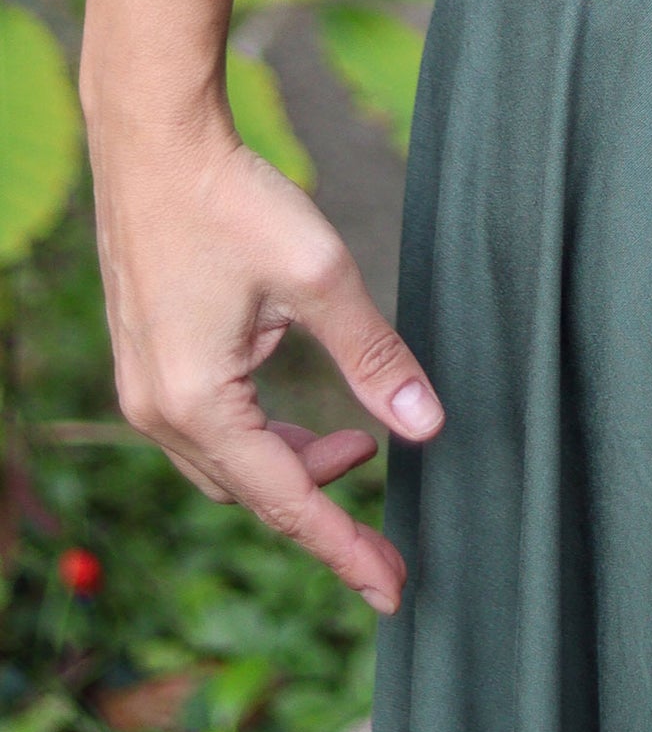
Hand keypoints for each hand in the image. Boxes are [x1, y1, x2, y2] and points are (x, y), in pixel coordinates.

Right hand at [88, 100, 442, 611]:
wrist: (156, 142)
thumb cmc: (234, 200)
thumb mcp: (319, 276)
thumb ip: (374, 355)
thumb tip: (427, 424)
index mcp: (197, 405)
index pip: (286, 501)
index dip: (345, 549)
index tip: (394, 588)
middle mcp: (158, 413)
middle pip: (254, 494)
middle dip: (324, 512)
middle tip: (389, 536)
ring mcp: (144, 390)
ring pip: (231, 466)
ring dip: (294, 469)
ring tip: (359, 449)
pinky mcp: (148, 364)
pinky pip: (211, 432)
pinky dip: (263, 437)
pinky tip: (304, 413)